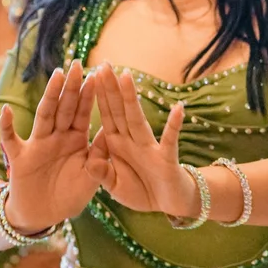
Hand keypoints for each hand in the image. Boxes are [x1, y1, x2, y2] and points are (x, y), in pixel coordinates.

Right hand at [0, 62, 102, 235]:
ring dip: (50, 96)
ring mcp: (38, 145)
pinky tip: (6, 111)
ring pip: (44, 116)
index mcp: (77, 139)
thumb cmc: (70, 195)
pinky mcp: (20, 158)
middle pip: (65, 107)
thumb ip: (100, 157)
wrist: (45, 216)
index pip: (83, 112)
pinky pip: (11, 140)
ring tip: (56, 76)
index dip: (90, 94)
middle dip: (71, 86)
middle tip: (78, 64)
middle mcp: (57, 137)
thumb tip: (110, 134)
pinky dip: (6, 127)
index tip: (99, 74)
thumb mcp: (91, 178)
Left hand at [88, 66, 191, 217]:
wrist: (170, 204)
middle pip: (119, 111)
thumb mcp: (115, 186)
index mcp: (117, 145)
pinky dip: (174, 125)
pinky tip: (178, 108)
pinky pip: (170, 140)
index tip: (90, 75)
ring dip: (131, 98)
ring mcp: (150, 148)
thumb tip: (90, 160)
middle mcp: (132, 141)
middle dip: (110, 89)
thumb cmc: (142, 191)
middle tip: (103, 64)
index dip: (98, 97)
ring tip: (126, 77)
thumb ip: (102, 173)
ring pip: (137, 119)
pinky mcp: (166, 159)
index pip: (106, 116)